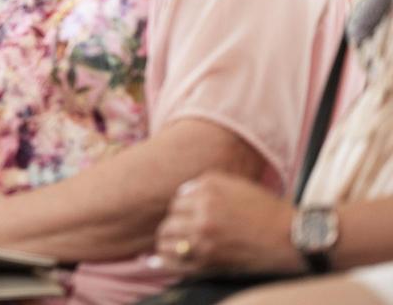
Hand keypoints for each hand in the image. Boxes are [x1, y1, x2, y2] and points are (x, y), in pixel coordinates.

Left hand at [154, 172, 301, 273]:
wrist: (292, 238)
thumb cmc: (266, 210)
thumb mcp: (236, 185)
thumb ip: (204, 186)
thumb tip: (180, 195)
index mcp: (207, 191)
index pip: (176, 202)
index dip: (181, 211)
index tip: (187, 218)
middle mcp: (202, 213)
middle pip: (169, 221)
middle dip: (172, 227)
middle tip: (179, 233)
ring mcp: (204, 239)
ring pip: (166, 241)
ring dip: (166, 243)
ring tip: (170, 246)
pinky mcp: (209, 262)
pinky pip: (175, 263)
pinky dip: (163, 262)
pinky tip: (156, 262)